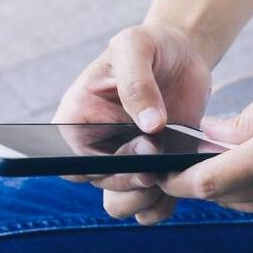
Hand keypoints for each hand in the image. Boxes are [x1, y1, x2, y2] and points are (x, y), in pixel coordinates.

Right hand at [54, 20, 213, 223]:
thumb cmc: (150, 45)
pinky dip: (166, 203)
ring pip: (122, 204)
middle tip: (158, 155)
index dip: (95, 167)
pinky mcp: (155, 172)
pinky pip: (151, 206)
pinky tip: (183, 179)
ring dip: (145, 199)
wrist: (182, 54)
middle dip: (130, 180)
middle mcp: (97, 147)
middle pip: (101, 186)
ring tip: (169, 173)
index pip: (69, 162)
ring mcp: (125, 163)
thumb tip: (150, 126)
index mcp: (78, 119)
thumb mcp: (137, 46)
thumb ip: (137, 82)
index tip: (131, 151)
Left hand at [159, 67, 252, 216]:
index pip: (209, 182)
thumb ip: (241, 122)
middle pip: (220, 195)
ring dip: (221, 182)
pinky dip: (246, 184)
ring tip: (210, 155)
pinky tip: (245, 160)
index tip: (156, 167)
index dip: (176, 179)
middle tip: (176, 156)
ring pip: (240, 200)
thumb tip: (207, 139)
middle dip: (195, 178)